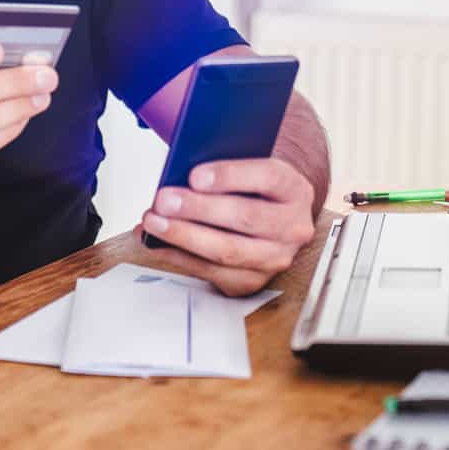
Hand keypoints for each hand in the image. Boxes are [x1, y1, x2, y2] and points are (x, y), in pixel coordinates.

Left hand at [138, 158, 314, 293]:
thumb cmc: (251, 189)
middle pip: (246, 218)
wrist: (269, 217)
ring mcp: (276, 259)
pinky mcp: (253, 282)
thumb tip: (180, 172)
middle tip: (164, 200)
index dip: (230, 176)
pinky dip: (180, 257)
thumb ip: (222, 167)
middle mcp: (292, 227)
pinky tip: (158, 243)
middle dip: (199, 209)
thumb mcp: (247, 167)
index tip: (194, 176)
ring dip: (184, 236)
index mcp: (294, 189)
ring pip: (228, 251)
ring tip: (154, 222)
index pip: (268, 177)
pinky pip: (212, 273)